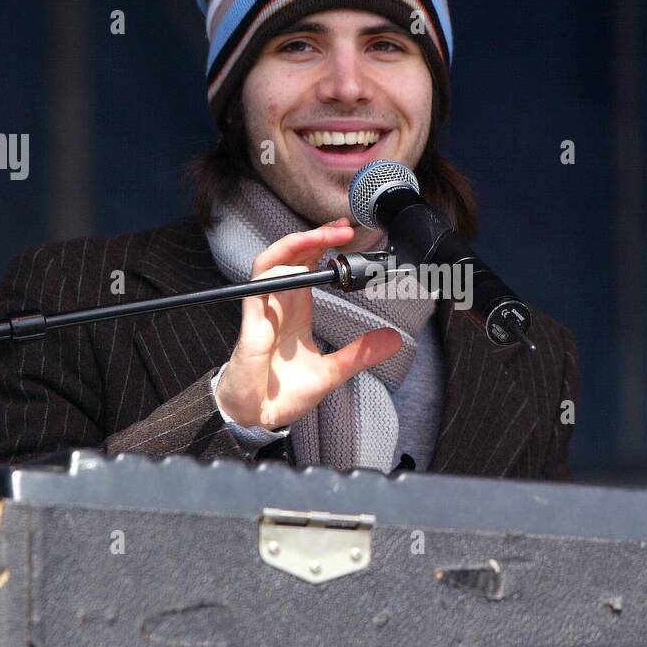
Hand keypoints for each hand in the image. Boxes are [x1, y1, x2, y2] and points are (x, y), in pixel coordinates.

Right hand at [214, 217, 403, 429]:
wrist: (256, 418)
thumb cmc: (282, 394)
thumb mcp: (332, 372)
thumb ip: (360, 354)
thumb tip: (394, 340)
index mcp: (296, 309)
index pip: (308, 264)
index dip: (324, 244)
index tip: (349, 236)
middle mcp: (279, 303)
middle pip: (291, 254)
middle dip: (315, 235)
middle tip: (344, 228)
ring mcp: (264, 310)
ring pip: (271, 261)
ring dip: (296, 245)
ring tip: (323, 238)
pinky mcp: (252, 323)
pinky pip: (259, 287)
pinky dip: (278, 272)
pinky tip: (299, 270)